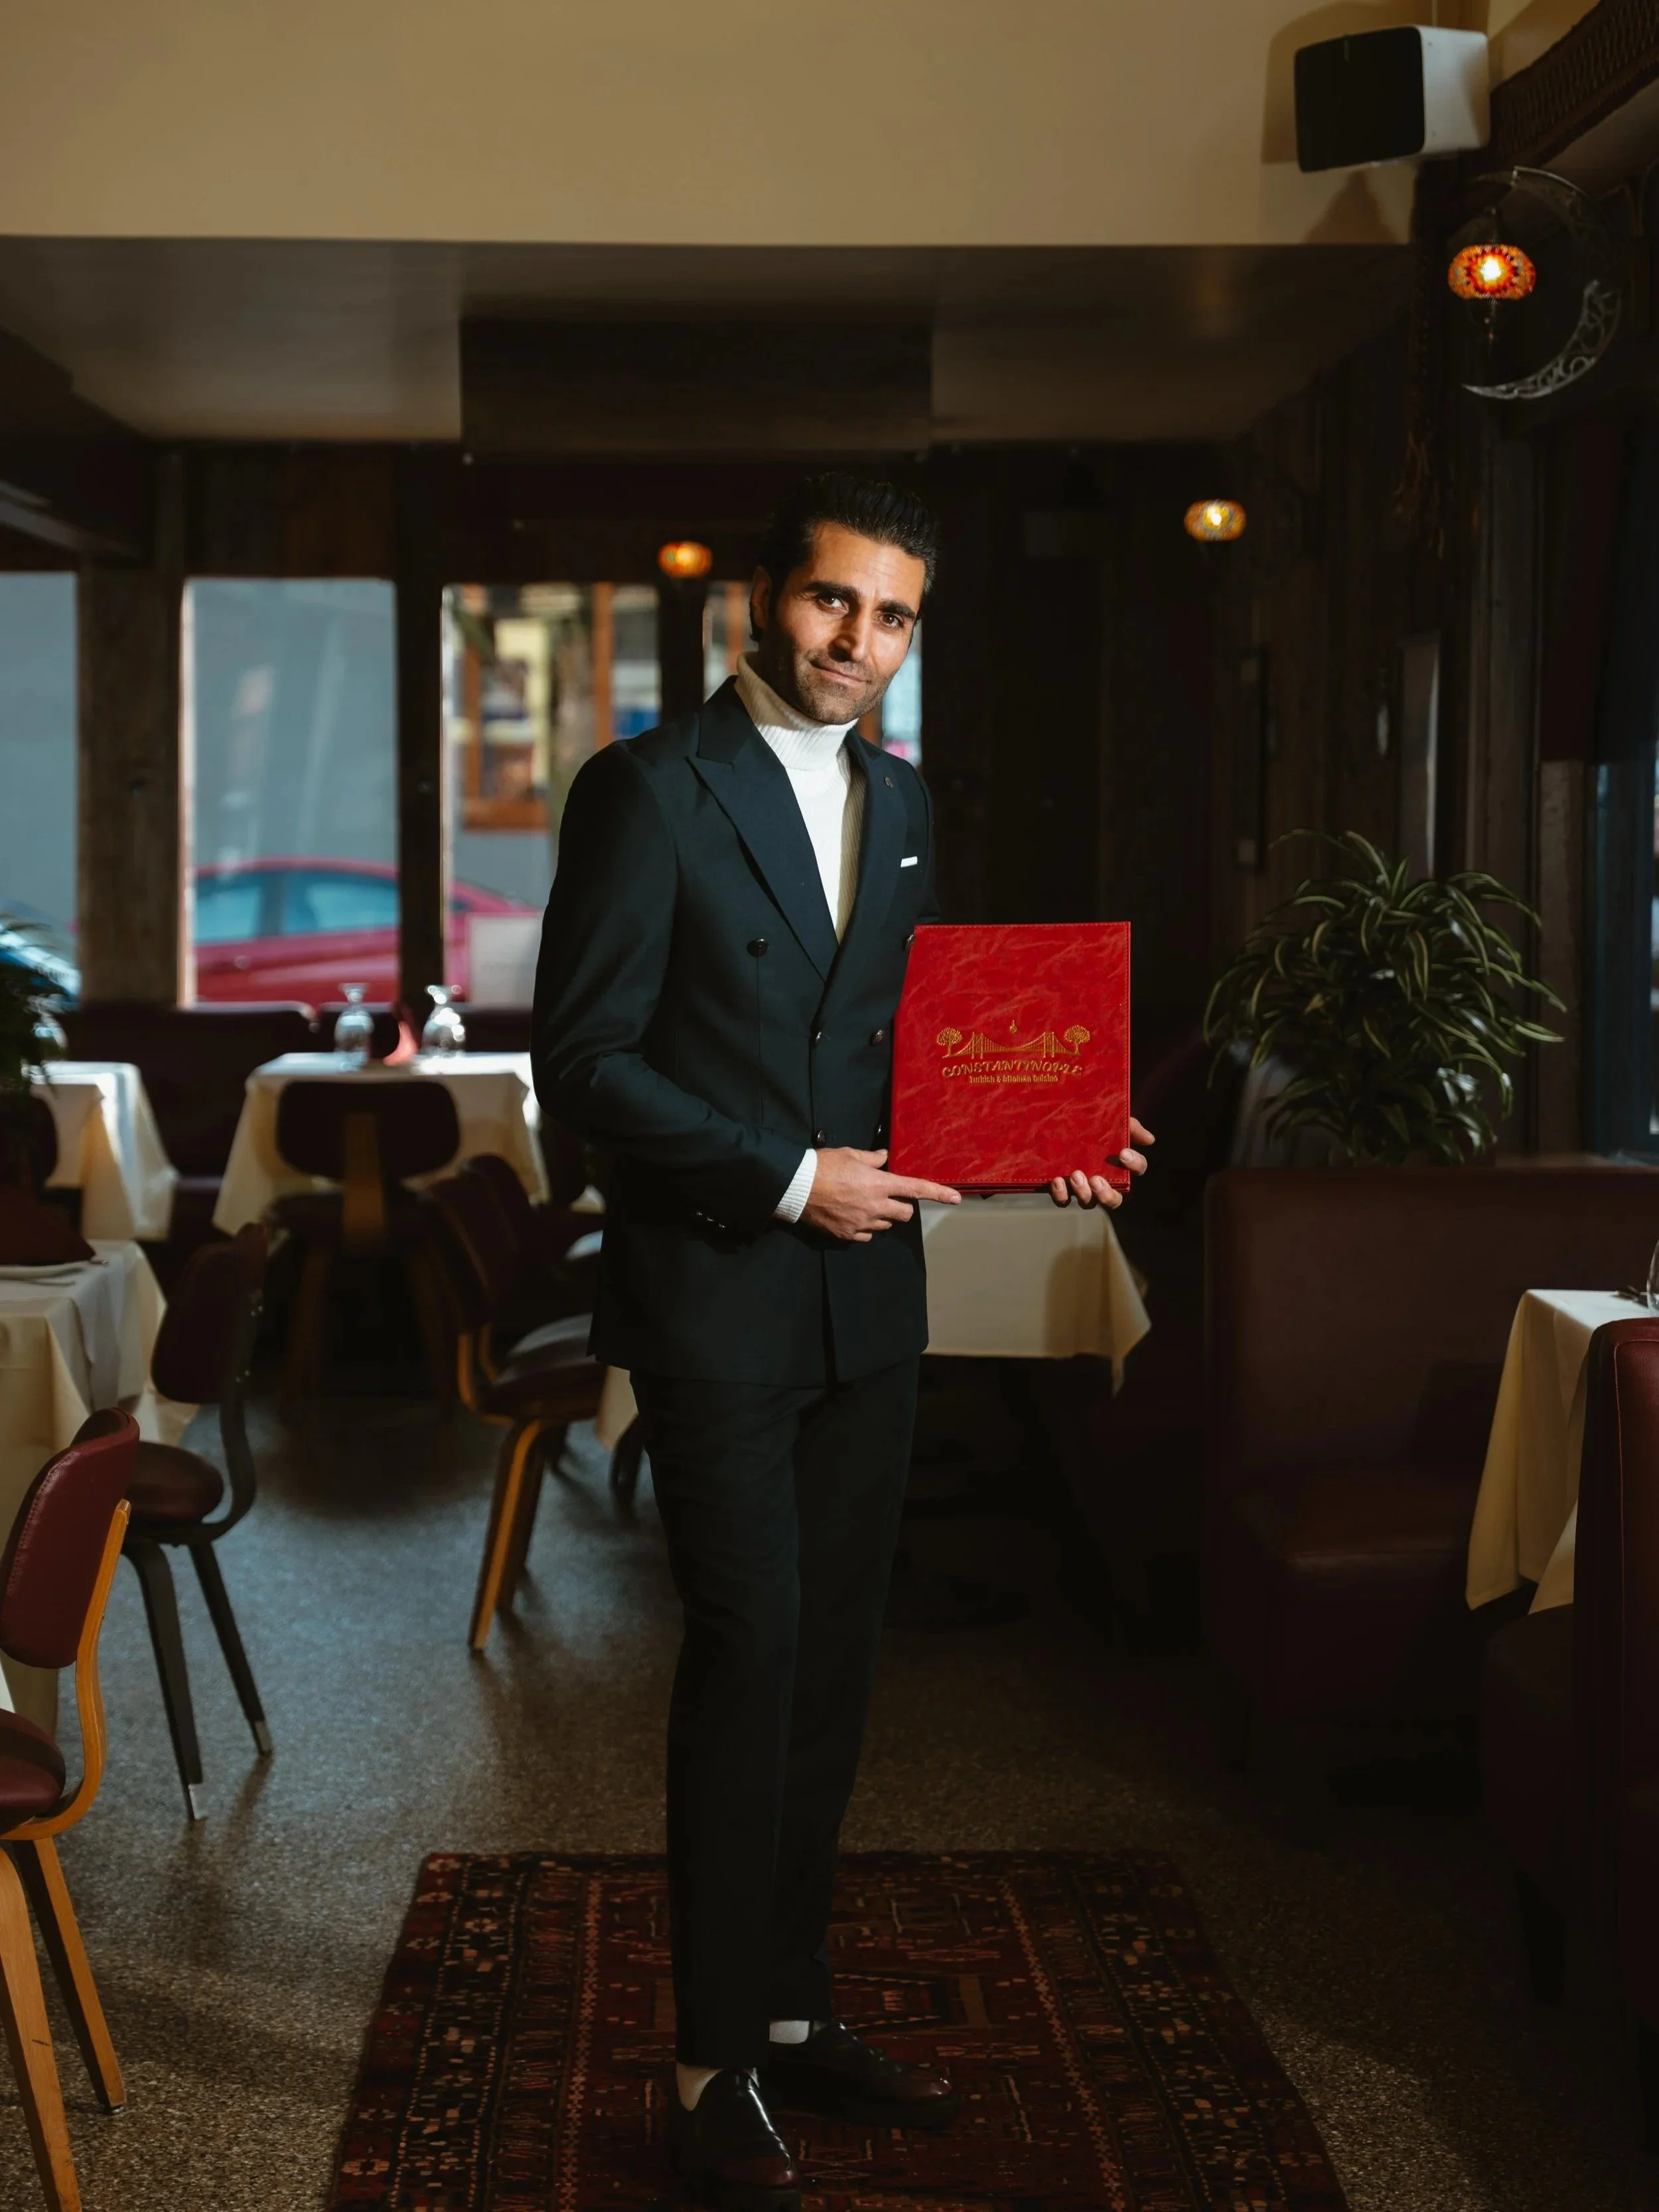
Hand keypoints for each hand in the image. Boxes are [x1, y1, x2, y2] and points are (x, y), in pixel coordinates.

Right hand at [801, 1148, 960, 1242]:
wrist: (795, 1187)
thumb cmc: (822, 1166)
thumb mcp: (850, 1154)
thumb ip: (872, 1158)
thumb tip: (884, 1157)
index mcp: (880, 1184)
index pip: (916, 1189)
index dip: (939, 1194)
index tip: (956, 1199)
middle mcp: (876, 1206)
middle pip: (905, 1214)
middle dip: (902, 1207)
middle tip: (887, 1196)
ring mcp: (863, 1223)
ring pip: (886, 1225)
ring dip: (883, 1216)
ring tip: (863, 1204)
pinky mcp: (848, 1234)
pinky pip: (867, 1235)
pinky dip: (866, 1227)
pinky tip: (852, 1216)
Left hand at [1048, 1117, 1154, 1209]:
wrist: (1057, 1121)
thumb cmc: (1090, 1124)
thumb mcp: (1111, 1120)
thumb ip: (1129, 1127)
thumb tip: (1150, 1140)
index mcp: (1119, 1163)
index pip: (1137, 1168)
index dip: (1134, 1163)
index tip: (1123, 1153)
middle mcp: (1103, 1180)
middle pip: (1114, 1200)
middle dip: (1106, 1194)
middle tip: (1096, 1180)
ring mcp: (1082, 1187)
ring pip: (1089, 1203)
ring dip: (1084, 1193)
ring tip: (1075, 1176)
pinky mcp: (1062, 1188)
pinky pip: (1063, 1200)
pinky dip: (1061, 1194)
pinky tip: (1057, 1181)